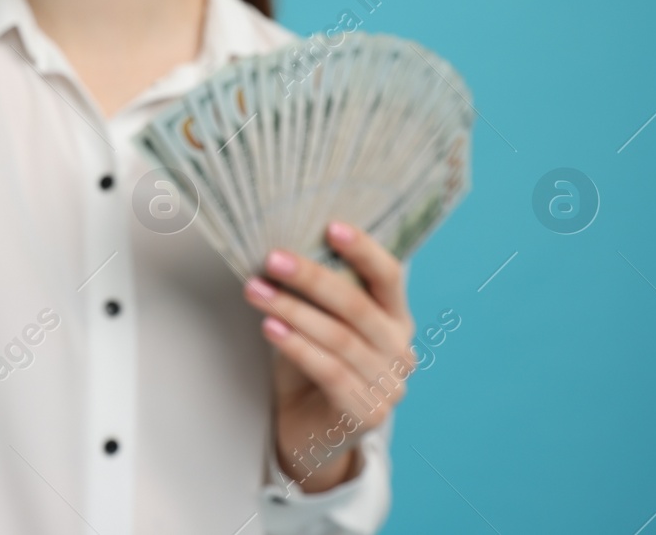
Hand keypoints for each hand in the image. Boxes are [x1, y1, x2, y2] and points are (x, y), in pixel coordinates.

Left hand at [241, 221, 415, 492]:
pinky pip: (330, 372)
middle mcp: (400, 350)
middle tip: (272, 259)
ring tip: (256, 292)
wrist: (307, 429)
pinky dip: (298, 347)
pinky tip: (271, 330)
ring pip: (339, 338)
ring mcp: (388, 385)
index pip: (388, 276)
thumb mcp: (317, 321)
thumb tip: (284, 248)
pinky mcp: (367, 414)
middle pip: (357, 305)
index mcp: (395, 318)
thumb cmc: (312, 364)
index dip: (363, 250)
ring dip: (292, 311)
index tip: (331, 226)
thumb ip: (316, 293)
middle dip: (311, 278)